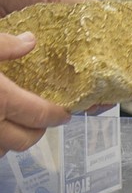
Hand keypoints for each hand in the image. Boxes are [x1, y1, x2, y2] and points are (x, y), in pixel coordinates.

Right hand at [0, 32, 70, 155]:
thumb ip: (4, 44)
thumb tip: (30, 41)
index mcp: (0, 99)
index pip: (41, 116)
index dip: (57, 115)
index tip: (65, 112)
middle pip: (25, 140)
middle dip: (37, 130)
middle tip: (42, 118)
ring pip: (3, 150)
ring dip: (12, 139)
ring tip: (14, 123)